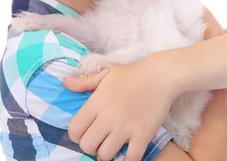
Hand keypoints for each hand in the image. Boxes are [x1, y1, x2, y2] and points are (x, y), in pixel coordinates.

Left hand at [63, 55, 179, 160]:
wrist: (160, 76)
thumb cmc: (131, 74)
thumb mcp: (105, 73)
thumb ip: (84, 81)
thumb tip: (65, 83)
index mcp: (96, 103)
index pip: (74, 129)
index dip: (76, 134)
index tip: (84, 131)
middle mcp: (108, 118)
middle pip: (87, 146)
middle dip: (90, 146)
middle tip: (98, 140)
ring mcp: (125, 128)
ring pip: (105, 155)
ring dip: (106, 153)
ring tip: (111, 146)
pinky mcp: (143, 136)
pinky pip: (130, 159)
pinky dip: (127, 160)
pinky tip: (127, 154)